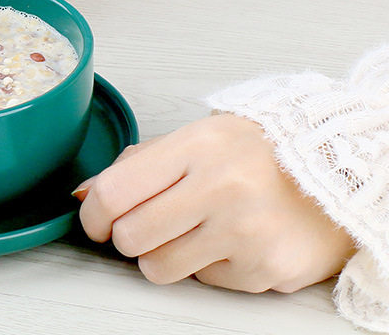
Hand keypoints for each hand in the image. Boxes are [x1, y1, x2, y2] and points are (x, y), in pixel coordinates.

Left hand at [72, 114, 355, 292]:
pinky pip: (204, 281)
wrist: (336, 173)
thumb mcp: (194, 138)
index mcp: (195, 145)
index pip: (115, 190)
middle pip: (130, 236)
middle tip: (146, 223)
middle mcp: (220, 187)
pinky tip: (229, 239)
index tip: (95, 219)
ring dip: (163, 254)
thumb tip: (84, 195)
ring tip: (190, 230)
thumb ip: (137, 164)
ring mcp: (245, 232)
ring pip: (159, 268)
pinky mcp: (265, 269)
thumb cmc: (254, 152)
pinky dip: (207, 265)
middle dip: (127, 235)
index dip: (92, 213)